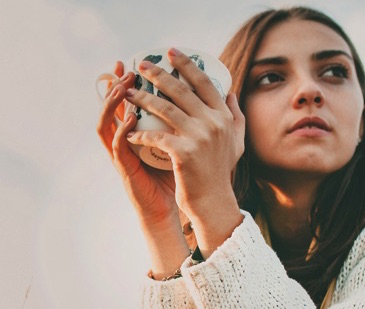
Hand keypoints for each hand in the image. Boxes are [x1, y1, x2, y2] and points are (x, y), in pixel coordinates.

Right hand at [97, 61, 179, 230]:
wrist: (170, 208)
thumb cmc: (177, 177)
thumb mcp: (183, 143)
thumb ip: (190, 123)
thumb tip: (216, 99)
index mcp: (137, 133)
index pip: (127, 103)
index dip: (124, 83)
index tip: (131, 63)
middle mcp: (125, 140)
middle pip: (111, 108)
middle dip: (114, 86)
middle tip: (124, 69)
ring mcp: (122, 155)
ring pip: (106, 124)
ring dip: (111, 105)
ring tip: (122, 88)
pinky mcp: (124, 168)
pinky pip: (117, 146)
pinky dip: (121, 131)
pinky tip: (129, 119)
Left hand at [123, 49, 245, 255]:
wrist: (214, 201)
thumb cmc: (220, 172)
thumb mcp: (236, 142)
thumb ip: (235, 116)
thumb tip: (230, 93)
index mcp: (223, 116)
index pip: (204, 83)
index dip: (186, 65)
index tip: (170, 52)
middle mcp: (213, 123)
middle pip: (181, 91)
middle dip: (158, 74)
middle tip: (141, 65)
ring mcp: (199, 137)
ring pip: (165, 110)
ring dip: (143, 99)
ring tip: (128, 93)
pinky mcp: (184, 153)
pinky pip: (157, 137)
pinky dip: (141, 134)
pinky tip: (130, 132)